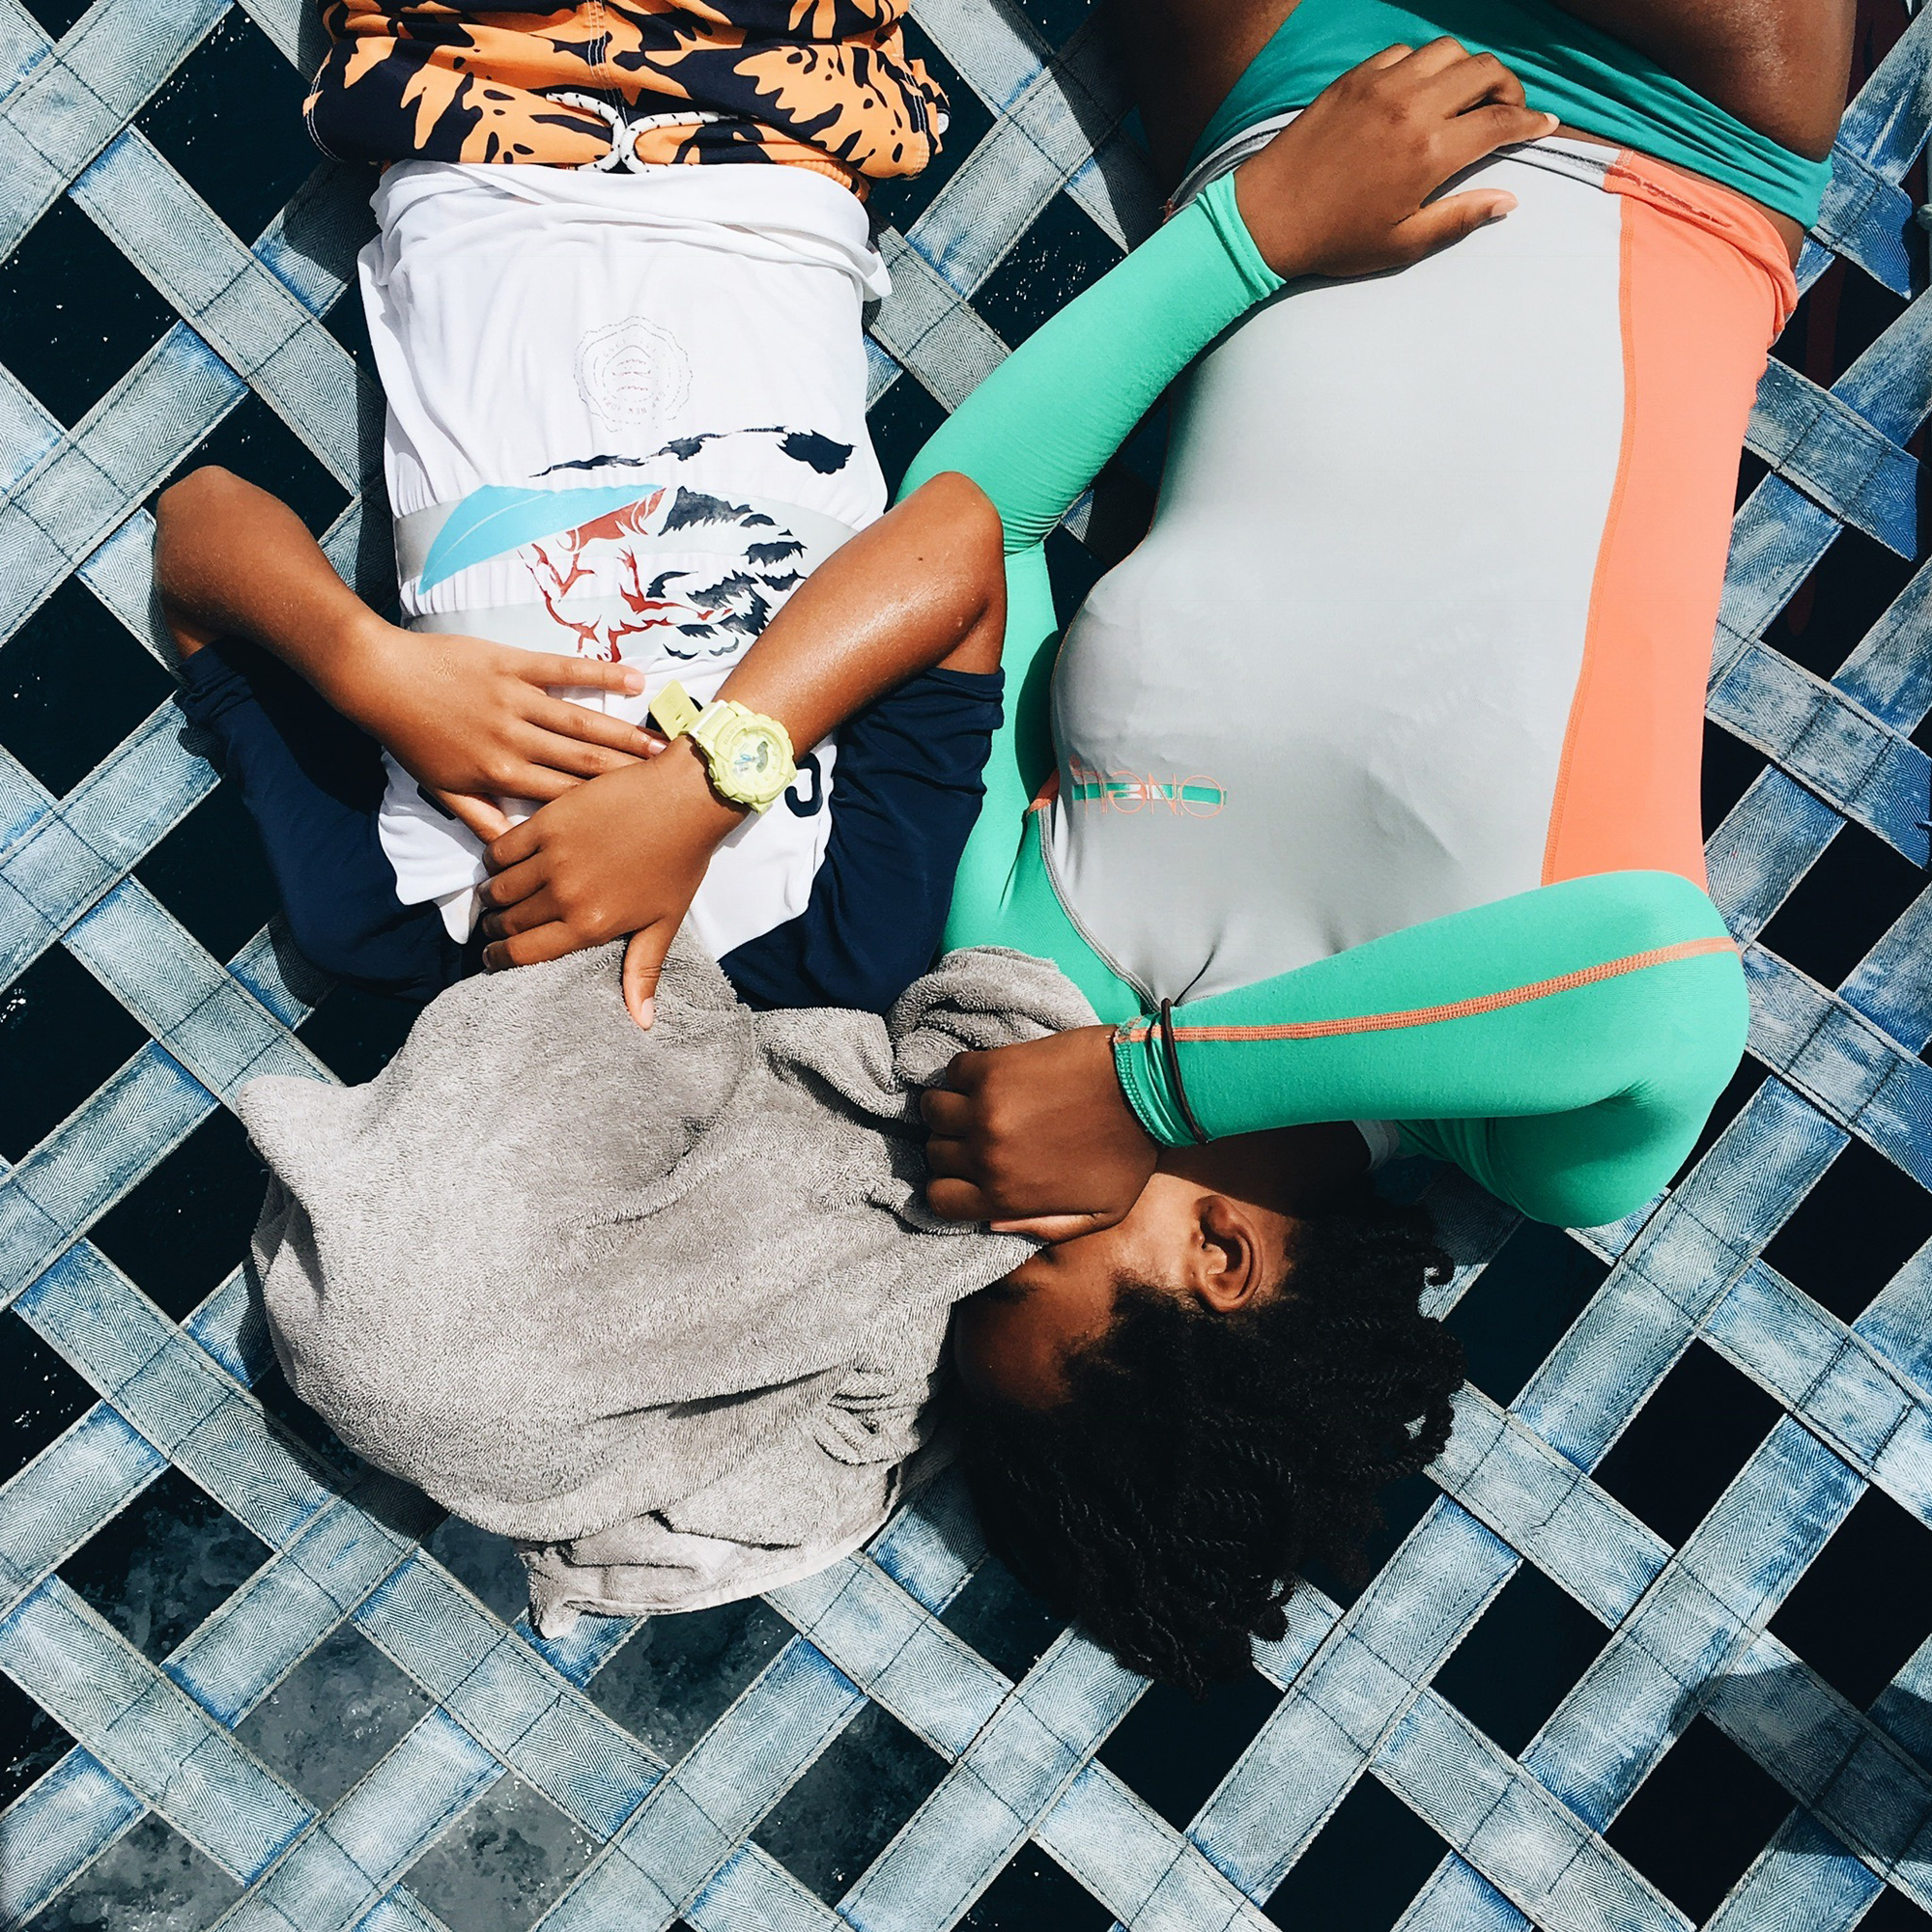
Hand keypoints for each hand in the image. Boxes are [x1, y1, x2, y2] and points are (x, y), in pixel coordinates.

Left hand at [328, 615, 659, 840]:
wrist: (378, 679)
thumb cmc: (411, 738)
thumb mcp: (442, 789)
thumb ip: (483, 817)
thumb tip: (513, 850)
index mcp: (501, 776)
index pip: (563, 798)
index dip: (604, 810)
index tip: (641, 820)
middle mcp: (515, 740)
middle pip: (583, 762)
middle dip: (629, 775)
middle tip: (672, 786)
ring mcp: (515, 700)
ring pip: (581, 720)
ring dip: (625, 735)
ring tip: (662, 746)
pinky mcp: (512, 663)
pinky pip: (563, 668)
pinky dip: (601, 673)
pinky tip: (635, 682)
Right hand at [477, 741, 744, 1025]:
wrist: (684, 800)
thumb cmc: (679, 863)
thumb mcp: (665, 922)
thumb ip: (643, 971)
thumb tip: (642, 1023)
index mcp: (591, 924)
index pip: (525, 953)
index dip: (500, 959)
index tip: (490, 959)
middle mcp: (566, 895)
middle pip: (508, 921)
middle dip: (496, 930)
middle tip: (494, 928)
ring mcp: (553, 856)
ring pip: (499, 886)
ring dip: (491, 897)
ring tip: (492, 900)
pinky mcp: (547, 821)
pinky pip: (502, 848)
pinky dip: (494, 860)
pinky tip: (499, 865)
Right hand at [919, 1027, 1159, 1239]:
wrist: (1150, 1089)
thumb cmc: (1130, 1152)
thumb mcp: (1101, 1214)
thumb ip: (1046, 1228)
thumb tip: (992, 1222)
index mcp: (1007, 1196)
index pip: (938, 1199)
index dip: (949, 1186)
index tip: (966, 1171)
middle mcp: (988, 1155)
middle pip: (935, 1153)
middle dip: (953, 1145)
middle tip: (980, 1133)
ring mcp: (986, 1108)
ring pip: (933, 1110)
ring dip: (951, 1107)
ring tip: (977, 1103)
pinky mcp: (993, 1067)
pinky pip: (953, 1072)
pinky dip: (965, 1074)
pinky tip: (992, 1077)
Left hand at [1234, 39, 1558, 278]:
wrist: (1267, 218)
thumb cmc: (1334, 239)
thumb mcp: (1401, 244)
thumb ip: (1459, 218)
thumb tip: (1507, 200)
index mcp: (1429, 154)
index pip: (1501, 122)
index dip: (1532, 122)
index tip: (1544, 125)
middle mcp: (1411, 108)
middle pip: (1485, 72)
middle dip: (1508, 89)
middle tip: (1507, 112)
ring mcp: (1382, 86)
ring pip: (1449, 52)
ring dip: (1468, 69)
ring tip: (1467, 96)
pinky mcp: (1355, 78)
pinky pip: (1405, 51)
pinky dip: (1424, 65)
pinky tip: (1420, 91)